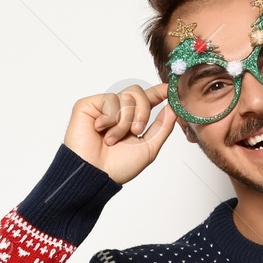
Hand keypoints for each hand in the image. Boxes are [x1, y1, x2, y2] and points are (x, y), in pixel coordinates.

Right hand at [62, 83, 178, 185]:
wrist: (96, 174)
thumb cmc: (118, 167)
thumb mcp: (149, 148)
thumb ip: (162, 127)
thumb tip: (174, 108)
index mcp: (132, 120)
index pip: (147, 99)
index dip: (159, 91)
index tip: (171, 88)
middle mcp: (117, 111)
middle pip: (139, 93)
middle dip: (142, 112)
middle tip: (135, 131)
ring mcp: (103, 107)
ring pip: (126, 97)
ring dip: (124, 123)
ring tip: (112, 139)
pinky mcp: (88, 104)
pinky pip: (110, 100)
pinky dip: (110, 119)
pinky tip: (100, 131)